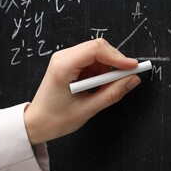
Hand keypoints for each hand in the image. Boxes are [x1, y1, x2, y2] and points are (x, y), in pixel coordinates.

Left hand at [24, 38, 140, 144]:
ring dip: (107, 69)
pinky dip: (100, 72)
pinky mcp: (70, 63)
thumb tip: (132, 80)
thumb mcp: (87, 109)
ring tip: (102, 89)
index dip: (117, 57)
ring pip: (97, 54)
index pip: (95, 50)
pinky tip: (95, 86)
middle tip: (126, 78)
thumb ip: (112, 94)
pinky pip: (92, 61)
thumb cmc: (55, 119)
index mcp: (63, 66)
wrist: (37, 123)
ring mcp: (66, 58)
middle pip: (98, 48)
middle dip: (115, 62)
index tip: (133, 68)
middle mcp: (63, 57)